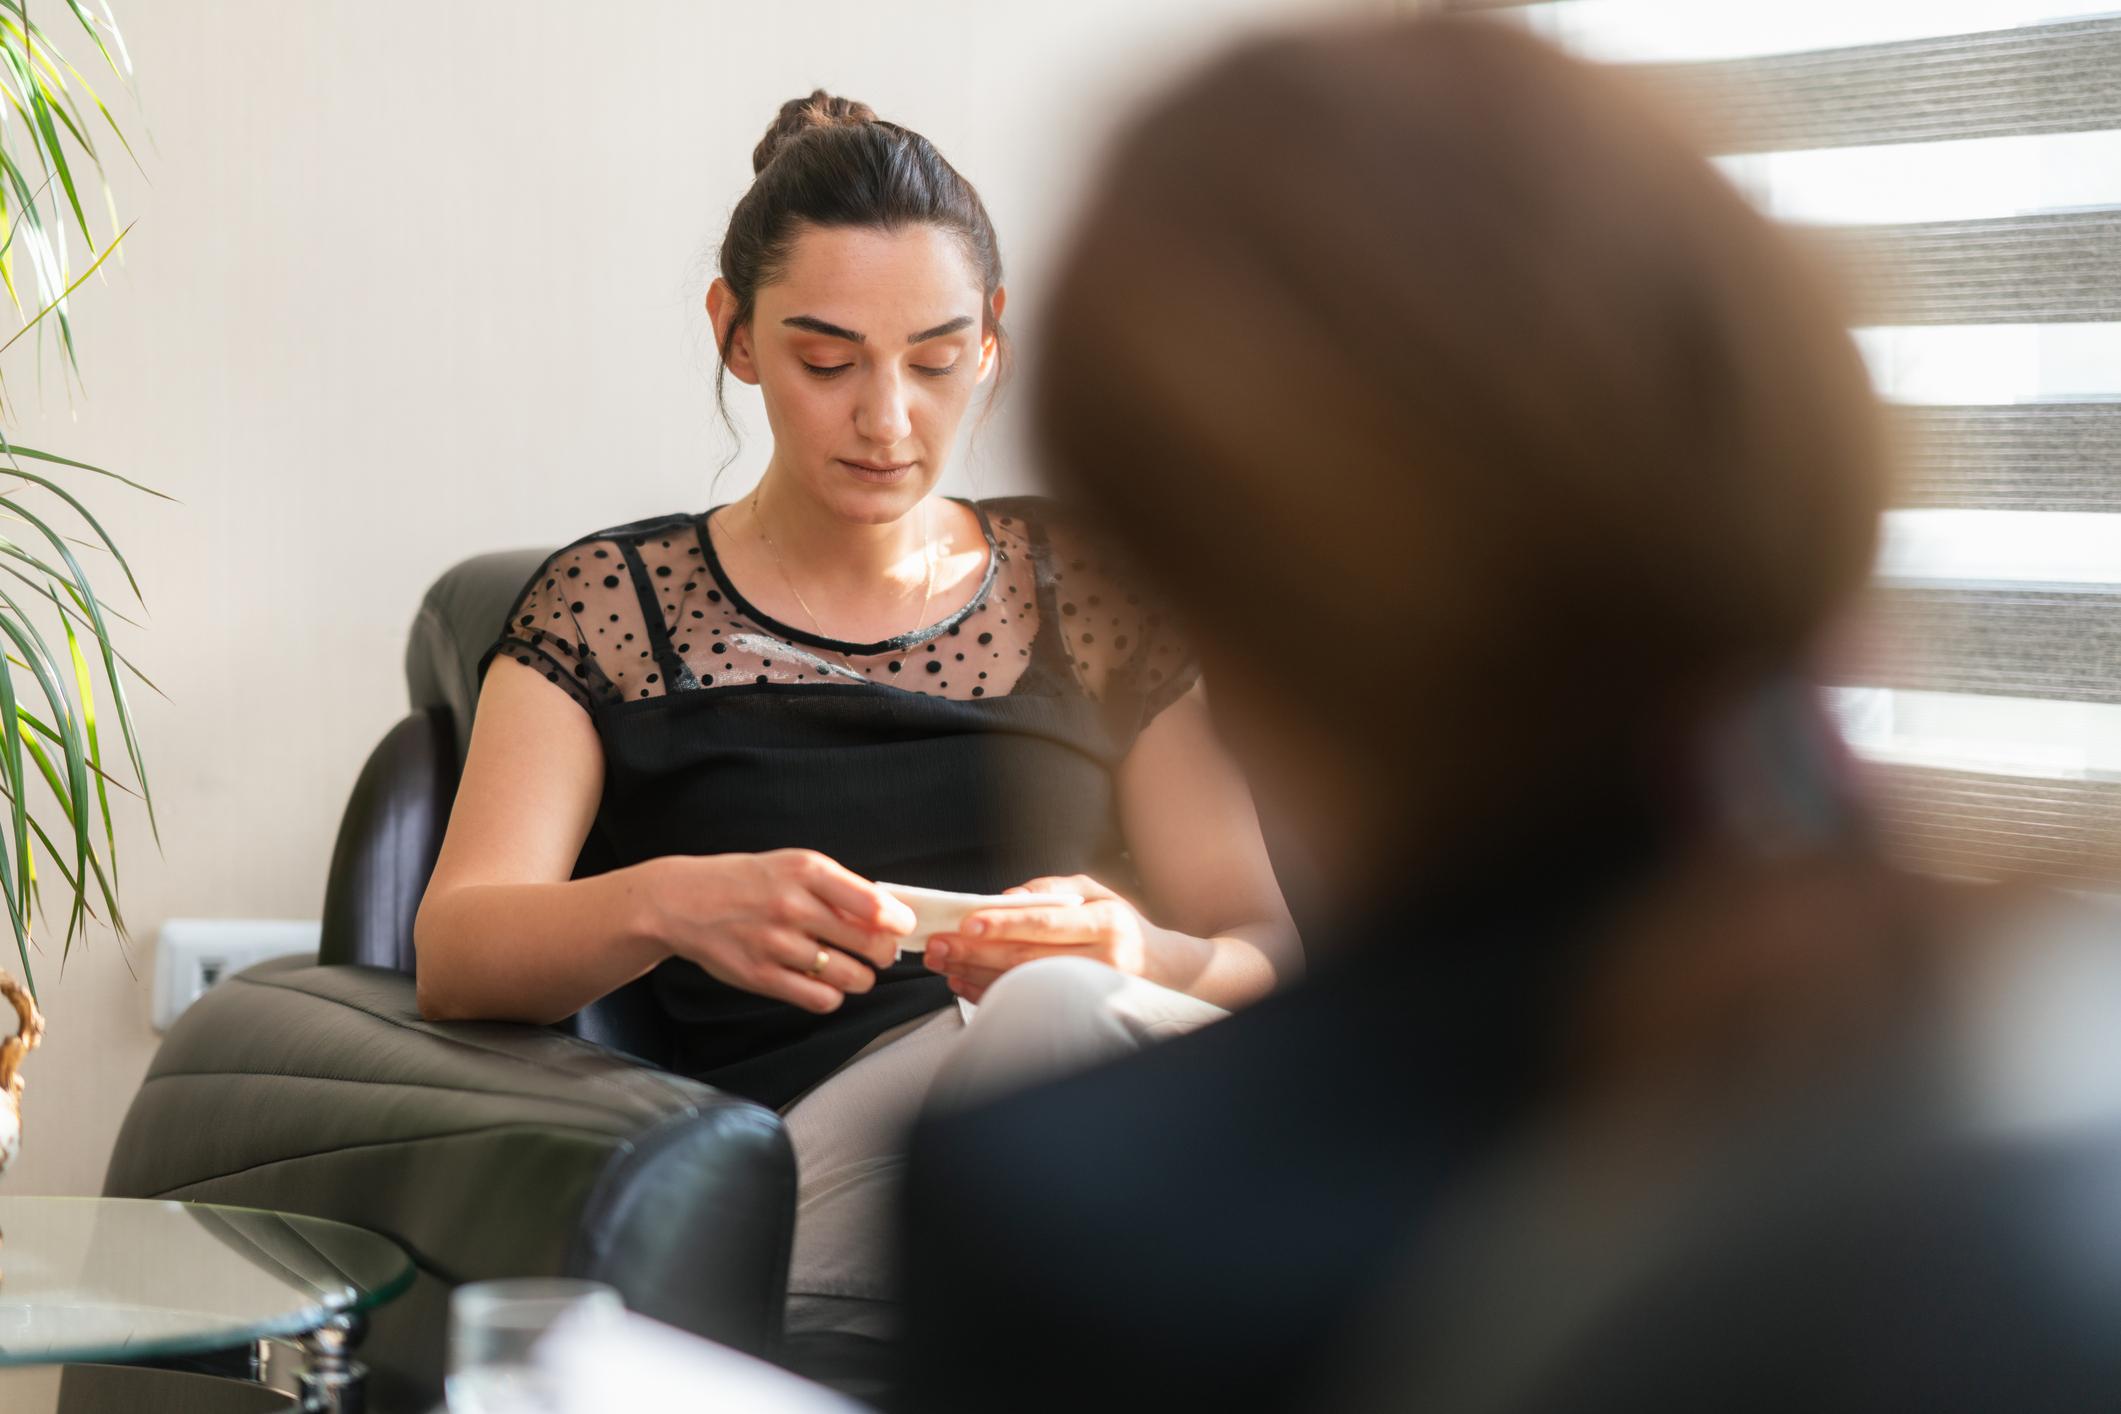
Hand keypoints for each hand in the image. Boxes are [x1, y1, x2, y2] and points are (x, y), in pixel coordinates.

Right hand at [645, 850, 914, 1013]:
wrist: (684, 901)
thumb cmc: (747, 882)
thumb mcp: (794, 865)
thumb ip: (839, 887)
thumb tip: (890, 913)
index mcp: (807, 872)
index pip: (874, 905)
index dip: (899, 922)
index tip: (902, 927)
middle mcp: (792, 906)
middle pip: (870, 945)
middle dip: (884, 953)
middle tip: (880, 952)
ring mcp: (776, 944)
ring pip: (850, 977)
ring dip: (861, 978)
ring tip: (853, 970)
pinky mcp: (760, 976)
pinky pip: (820, 999)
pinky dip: (832, 995)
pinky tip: (825, 983)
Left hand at [924, 874, 1152, 1003]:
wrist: (1161, 970)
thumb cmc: (1122, 926)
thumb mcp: (1099, 894)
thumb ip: (1054, 889)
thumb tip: (1006, 897)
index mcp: (1107, 923)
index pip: (1047, 923)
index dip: (1004, 923)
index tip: (966, 923)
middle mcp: (1103, 960)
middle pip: (1028, 957)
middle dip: (976, 950)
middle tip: (938, 944)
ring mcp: (1091, 992)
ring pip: (1022, 983)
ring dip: (975, 973)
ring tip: (942, 962)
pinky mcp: (1078, 1012)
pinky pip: (1024, 1002)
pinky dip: (988, 992)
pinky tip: (962, 982)